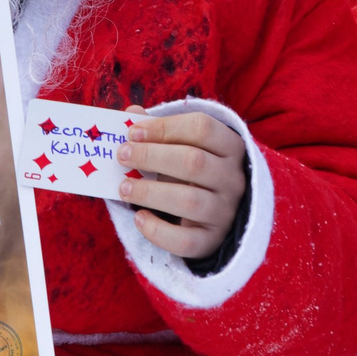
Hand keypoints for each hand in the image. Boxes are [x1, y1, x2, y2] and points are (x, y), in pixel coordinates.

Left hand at [116, 107, 247, 258]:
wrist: (217, 215)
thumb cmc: (193, 172)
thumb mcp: (183, 147)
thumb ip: (158, 130)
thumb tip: (130, 114)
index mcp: (230, 147)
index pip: (202, 127)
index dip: (164, 127)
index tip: (132, 133)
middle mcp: (234, 179)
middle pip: (194, 162)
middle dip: (151, 156)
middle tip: (122, 156)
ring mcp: (225, 212)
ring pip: (189, 201)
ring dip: (149, 192)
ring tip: (123, 188)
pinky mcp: (212, 241)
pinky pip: (185, 240)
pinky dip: (158, 231)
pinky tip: (139, 218)